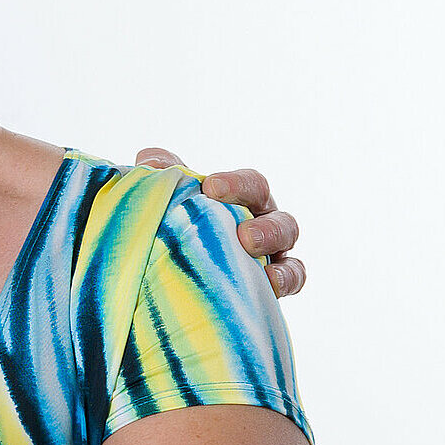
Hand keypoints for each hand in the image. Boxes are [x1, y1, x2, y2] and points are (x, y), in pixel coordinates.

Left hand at [137, 147, 304, 296]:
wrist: (163, 275)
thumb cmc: (169, 229)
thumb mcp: (162, 200)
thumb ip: (157, 176)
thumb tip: (151, 161)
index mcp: (239, 200)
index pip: (249, 184)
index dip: (235, 184)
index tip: (211, 188)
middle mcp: (259, 219)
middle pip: (273, 209)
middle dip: (260, 218)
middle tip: (241, 231)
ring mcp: (270, 250)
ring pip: (287, 236)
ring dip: (272, 239)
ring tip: (250, 247)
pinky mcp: (271, 282)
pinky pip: (293, 276)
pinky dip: (286, 277)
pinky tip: (268, 283)